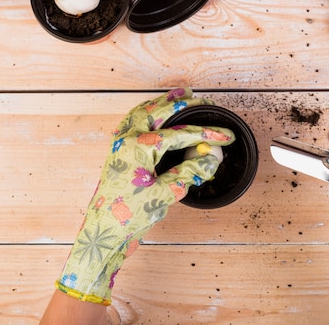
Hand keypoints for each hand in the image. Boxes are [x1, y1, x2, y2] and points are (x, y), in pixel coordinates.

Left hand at [56, 88, 234, 304]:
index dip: (205, 133)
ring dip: (162, 103)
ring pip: (143, 112)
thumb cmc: (128, 216)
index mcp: (138, 147)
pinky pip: (132, 122)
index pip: (179, 134)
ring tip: (180, 95)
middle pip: (158, 112)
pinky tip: (155, 112)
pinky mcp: (119, 152)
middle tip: (202, 100)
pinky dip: (147, 112)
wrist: (104, 233)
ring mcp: (120, 144)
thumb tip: (210, 157)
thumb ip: (189, 173)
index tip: (224, 136)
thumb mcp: (165, 195)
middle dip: (181, 104)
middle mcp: (127, 140)